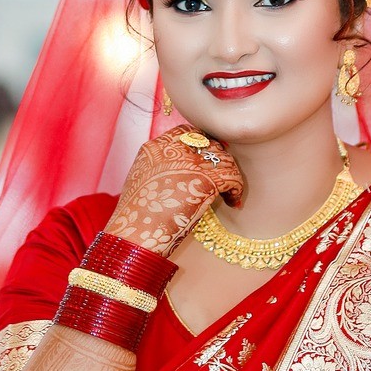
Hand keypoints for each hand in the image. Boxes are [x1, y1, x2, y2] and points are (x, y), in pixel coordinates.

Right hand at [106, 128, 243, 254]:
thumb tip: (181, 173)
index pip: (186, 133)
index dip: (201, 145)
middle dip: (217, 159)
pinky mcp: (205, 180)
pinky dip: (236, 189)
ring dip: (229, 175)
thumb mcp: (140, 184)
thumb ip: (159, 170)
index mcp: (153, 148)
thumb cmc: (135, 219)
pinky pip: (232, 176)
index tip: (207, 161)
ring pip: (223, 157)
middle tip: (222, 177)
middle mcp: (172, 149)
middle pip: (207, 142)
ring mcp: (189, 162)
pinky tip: (233, 202)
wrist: (134, 237)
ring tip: (229, 193)